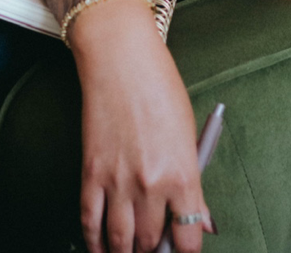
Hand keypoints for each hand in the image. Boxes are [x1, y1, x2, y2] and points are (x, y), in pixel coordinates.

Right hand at [71, 0, 207, 252]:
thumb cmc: (159, 86)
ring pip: (121, 241)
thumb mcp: (189, 134)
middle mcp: (152, 185)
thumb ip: (192, 182)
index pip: (189, 239)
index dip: (187, 252)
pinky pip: (90, 220)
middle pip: (153, 243)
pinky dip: (94, 241)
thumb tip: (200, 220)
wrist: (120, 57)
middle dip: (154, 252)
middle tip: (154, 248)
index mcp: (184, 175)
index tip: (183, 251)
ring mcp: (118, 181)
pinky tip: (99, 247)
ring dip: (125, 252)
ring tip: (128, 252)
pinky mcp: (91, 171)